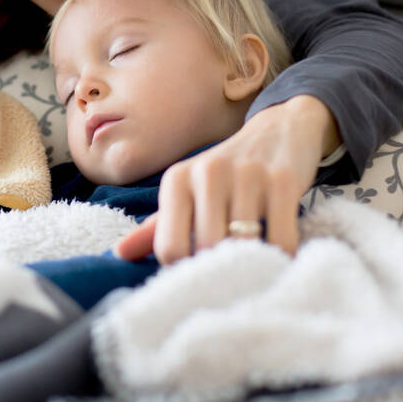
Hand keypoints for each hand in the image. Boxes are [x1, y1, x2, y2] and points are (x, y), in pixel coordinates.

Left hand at [115, 95, 338, 262]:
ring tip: (256, 261)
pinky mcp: (283, 180)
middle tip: (233, 270)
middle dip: (221, 268)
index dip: (185, 269)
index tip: (200, 270)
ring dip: (253, 262)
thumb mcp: (188, 192)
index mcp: (177, 180)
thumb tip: (119, 254)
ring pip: (244, 245)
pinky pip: (281, 238)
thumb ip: (156, 225)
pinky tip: (281, 250)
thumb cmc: (225, 173)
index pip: (169, 247)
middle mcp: (207, 173)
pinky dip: (283, 254)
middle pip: (206, 249)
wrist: (279, 130)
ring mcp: (247, 174)